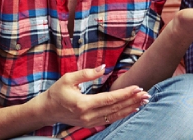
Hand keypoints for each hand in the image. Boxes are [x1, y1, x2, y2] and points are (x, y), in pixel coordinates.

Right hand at [35, 65, 149, 126]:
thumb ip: (86, 73)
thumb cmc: (56, 92)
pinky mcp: (90, 124)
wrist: (46, 110)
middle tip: (146, 93)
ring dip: (130, 108)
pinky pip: (109, 120)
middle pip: (115, 108)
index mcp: (83, 104)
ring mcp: (89, 122)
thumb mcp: (68, 78)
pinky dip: (122, 114)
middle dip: (132, 101)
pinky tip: (131, 109)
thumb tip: (103, 68)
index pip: (109, 99)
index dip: (124, 94)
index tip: (137, 87)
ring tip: (143, 101)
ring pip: (114, 116)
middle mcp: (87, 115)